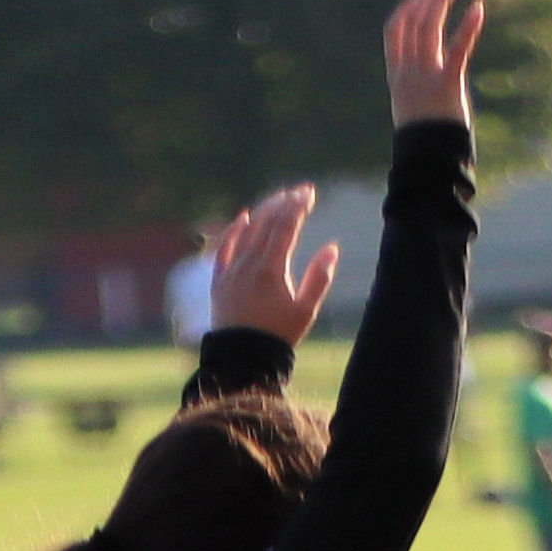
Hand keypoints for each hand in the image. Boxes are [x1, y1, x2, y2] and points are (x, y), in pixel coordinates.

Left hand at [208, 185, 337, 346]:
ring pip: (247, 230)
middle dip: (284, 203)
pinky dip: (234, 229)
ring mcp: (231, 269)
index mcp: (272, 269)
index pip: (286, 227)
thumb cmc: (279, 336)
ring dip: (263, 211)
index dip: (298, 206)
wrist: (242, 358)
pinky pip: (224, 246)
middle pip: (267, 222)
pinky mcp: (219, 279)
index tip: (309, 193)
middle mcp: (248, 263)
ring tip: (278, 199)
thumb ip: (320, 278)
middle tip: (298, 192)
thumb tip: (332, 248)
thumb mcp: (306, 311)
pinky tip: (244, 217)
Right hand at [383, 0, 481, 130]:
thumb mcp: (416, 106)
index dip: (409, 5)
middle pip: (414, 18)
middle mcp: (408, 70)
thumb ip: (421, 82)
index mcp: (398, 75)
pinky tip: (478, 8)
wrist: (428, 165)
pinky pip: (458, 49)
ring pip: (429, 25)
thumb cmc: (427, 142)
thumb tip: (436, 67)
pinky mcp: (448, 84)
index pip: (395, 28)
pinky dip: (468, 26)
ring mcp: (426, 76)